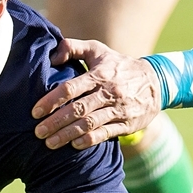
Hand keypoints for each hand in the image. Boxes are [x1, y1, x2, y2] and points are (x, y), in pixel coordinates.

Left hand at [32, 38, 161, 149]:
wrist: (157, 81)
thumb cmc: (118, 65)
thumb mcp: (98, 50)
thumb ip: (73, 47)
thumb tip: (51, 57)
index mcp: (99, 74)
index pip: (70, 88)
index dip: (50, 101)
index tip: (35, 112)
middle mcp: (109, 92)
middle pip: (77, 109)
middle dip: (55, 122)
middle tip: (38, 132)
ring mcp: (119, 109)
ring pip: (89, 124)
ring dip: (67, 135)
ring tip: (49, 143)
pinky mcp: (127, 124)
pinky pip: (105, 134)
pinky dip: (89, 140)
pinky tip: (74, 145)